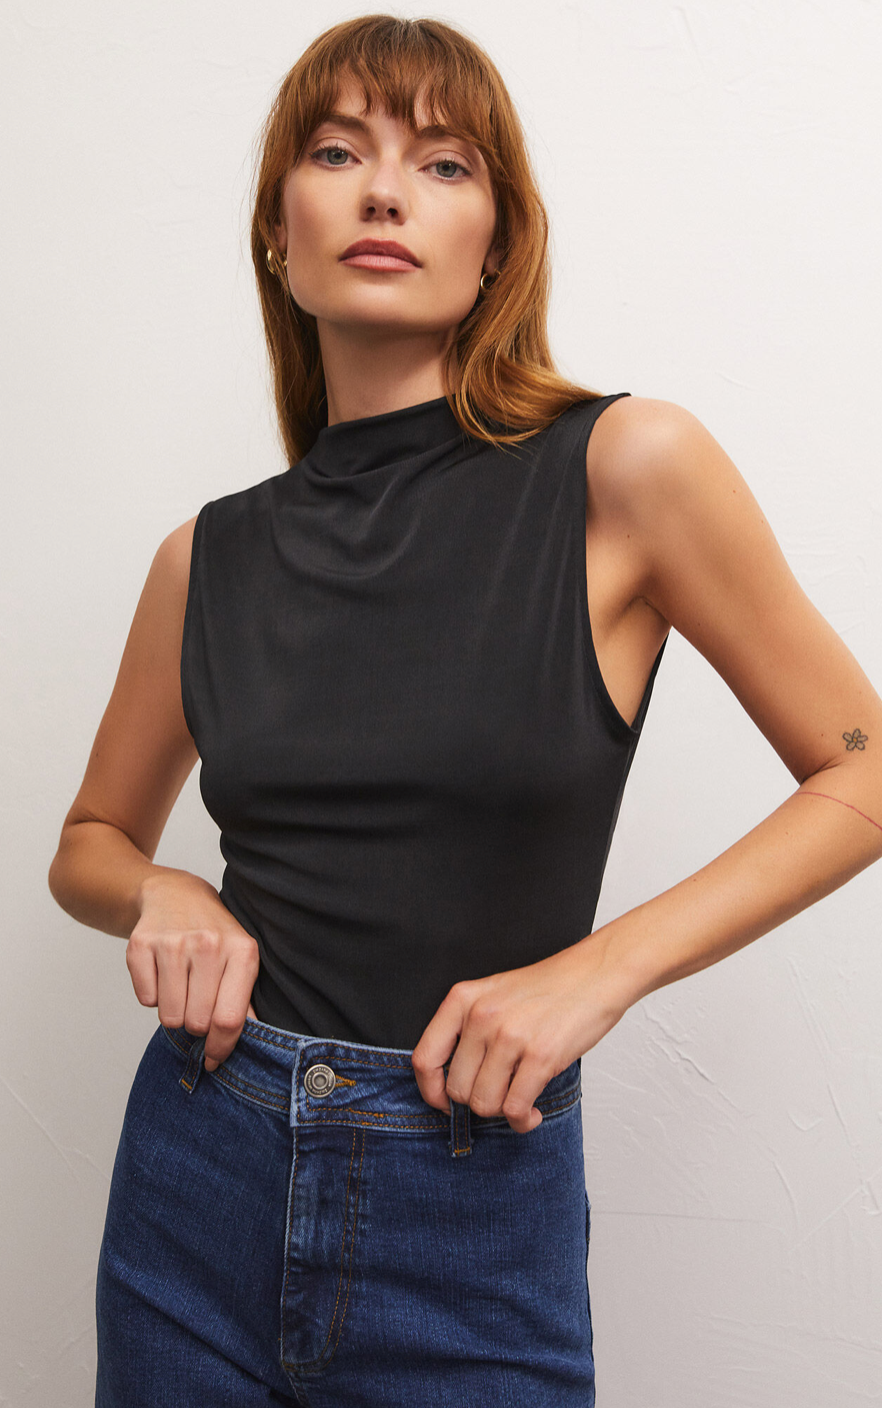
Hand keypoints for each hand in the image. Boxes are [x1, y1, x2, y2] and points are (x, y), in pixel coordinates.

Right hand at [126, 869, 259, 1072]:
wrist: (176, 895)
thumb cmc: (214, 935)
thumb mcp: (241, 960)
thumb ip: (245, 1002)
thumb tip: (254, 1045)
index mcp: (241, 951)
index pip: (228, 1019)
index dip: (219, 1048)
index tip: (213, 1059)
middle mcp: (208, 944)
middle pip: (196, 1023)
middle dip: (195, 1026)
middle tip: (197, 1005)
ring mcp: (172, 942)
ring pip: (169, 1015)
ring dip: (174, 1013)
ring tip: (182, 989)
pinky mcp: (141, 944)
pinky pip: (145, 1000)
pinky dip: (152, 997)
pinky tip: (162, 974)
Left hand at [410, 934, 630, 1133]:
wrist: (596, 973)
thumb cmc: (549, 988)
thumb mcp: (495, 995)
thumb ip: (470, 1030)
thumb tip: (454, 1083)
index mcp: (463, 999)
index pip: (425, 1058)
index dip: (430, 1091)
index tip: (444, 1103)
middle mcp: (481, 1016)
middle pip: (457, 1089)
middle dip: (478, 1102)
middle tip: (500, 1094)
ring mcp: (510, 1036)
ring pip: (484, 1103)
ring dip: (503, 1112)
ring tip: (519, 1102)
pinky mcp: (540, 1055)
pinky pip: (516, 1108)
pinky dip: (522, 1120)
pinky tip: (532, 1113)